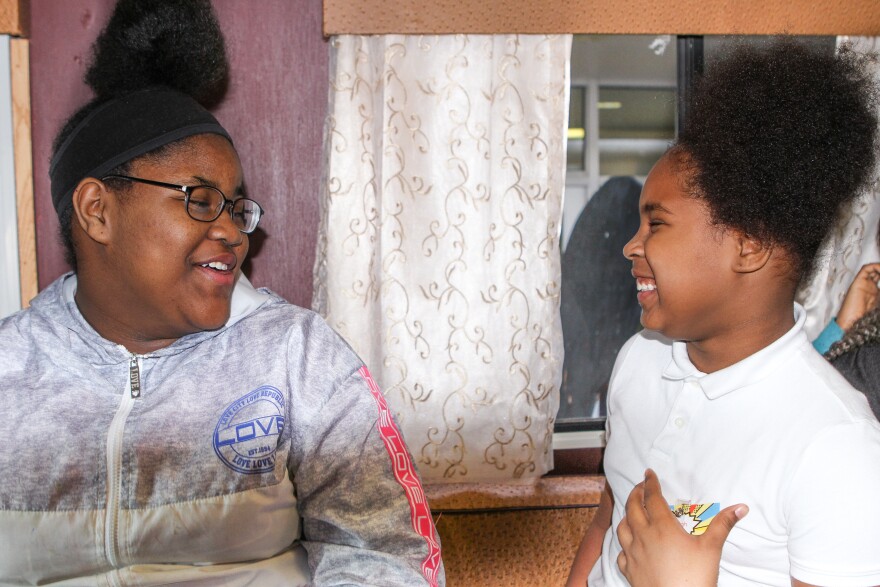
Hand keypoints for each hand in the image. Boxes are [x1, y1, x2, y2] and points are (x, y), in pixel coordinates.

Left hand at [616, 469, 747, 586]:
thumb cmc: (695, 577)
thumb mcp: (711, 549)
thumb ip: (723, 525)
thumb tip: (741, 507)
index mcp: (661, 527)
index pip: (652, 498)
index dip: (650, 483)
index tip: (648, 473)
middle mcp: (642, 536)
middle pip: (632, 508)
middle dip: (635, 494)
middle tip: (640, 487)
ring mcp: (632, 553)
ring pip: (622, 528)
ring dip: (626, 516)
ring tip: (633, 512)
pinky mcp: (628, 570)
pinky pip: (620, 552)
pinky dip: (623, 544)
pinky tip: (629, 545)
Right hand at [837, 262, 879, 330]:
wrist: (854, 325)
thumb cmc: (865, 320)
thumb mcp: (879, 305)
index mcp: (876, 293)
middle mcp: (870, 287)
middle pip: (877, 273)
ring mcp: (863, 284)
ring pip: (873, 269)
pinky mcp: (858, 283)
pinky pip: (866, 269)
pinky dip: (876, 266)